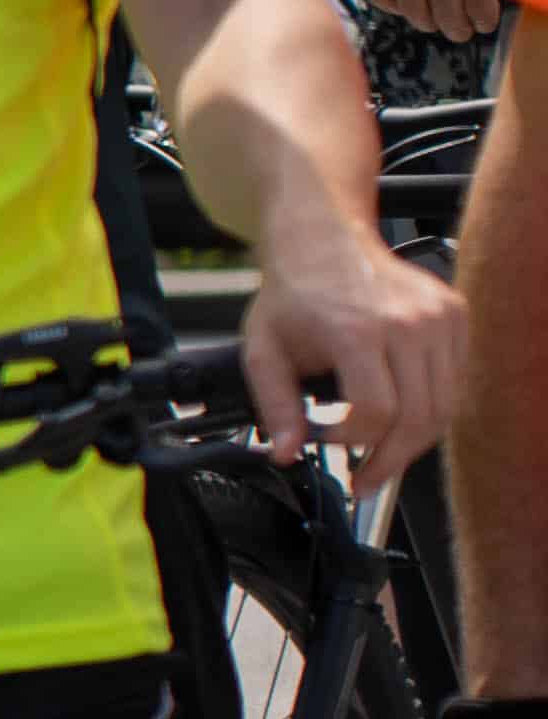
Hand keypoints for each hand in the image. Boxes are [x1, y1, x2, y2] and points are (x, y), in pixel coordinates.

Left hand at [237, 207, 464, 504]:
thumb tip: (285, 453)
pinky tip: (403, 418)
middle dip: (391, 459)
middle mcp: (407, 323)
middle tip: (366, 479)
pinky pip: (455, 381)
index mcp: (357, 331)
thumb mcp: (263, 350)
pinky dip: (433, 408)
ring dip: (415, 440)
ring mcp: (438, 317)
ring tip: (383, 456)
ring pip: (445, 405)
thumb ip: (275, 405)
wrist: (322, 239)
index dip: (355, 442)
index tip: (330, 444)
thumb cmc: (293, 294)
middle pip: (419, 417)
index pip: (377, 413)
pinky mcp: (455, 315)